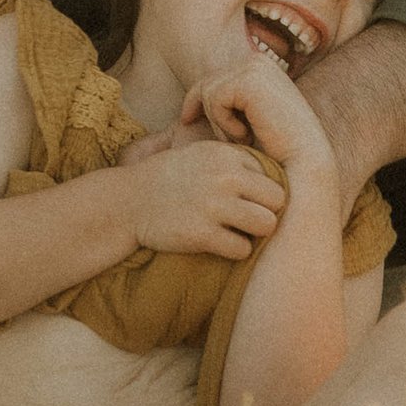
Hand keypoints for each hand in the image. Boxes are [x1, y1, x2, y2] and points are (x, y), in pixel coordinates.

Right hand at [117, 132, 285, 260]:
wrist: (127, 202)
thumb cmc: (169, 179)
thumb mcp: (201, 155)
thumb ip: (235, 161)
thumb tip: (276, 176)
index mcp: (225, 155)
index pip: (271, 176)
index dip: (259, 192)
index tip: (242, 200)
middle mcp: (223, 177)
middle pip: (278, 200)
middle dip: (266, 212)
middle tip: (247, 219)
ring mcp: (213, 206)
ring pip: (267, 225)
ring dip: (255, 233)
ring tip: (238, 232)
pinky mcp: (202, 234)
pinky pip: (243, 249)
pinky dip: (234, 250)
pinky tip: (219, 244)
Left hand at [184, 58, 335, 179]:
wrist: (302, 164)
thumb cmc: (275, 152)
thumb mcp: (244, 124)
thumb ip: (225, 107)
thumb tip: (183, 111)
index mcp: (259, 67)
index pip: (212, 79)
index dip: (196, 102)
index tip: (185, 120)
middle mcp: (258, 61)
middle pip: (205, 84)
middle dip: (210, 115)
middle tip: (236, 140)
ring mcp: (255, 67)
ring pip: (207, 92)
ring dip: (219, 123)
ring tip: (243, 138)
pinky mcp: (250, 79)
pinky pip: (213, 99)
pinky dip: (223, 122)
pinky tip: (246, 134)